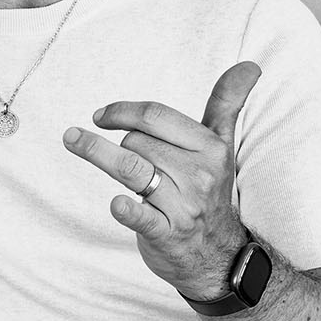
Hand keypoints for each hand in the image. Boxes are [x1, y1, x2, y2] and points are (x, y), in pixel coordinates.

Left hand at [62, 61, 260, 297]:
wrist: (218, 255)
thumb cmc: (209, 193)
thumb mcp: (222, 148)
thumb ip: (227, 105)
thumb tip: (249, 65)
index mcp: (211, 148)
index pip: (157, 117)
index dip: (123, 111)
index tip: (101, 115)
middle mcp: (199, 175)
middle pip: (139, 142)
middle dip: (118, 141)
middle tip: (114, 150)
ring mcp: (183, 206)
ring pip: (132, 169)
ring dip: (97, 153)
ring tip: (72, 140)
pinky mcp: (167, 234)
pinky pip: (141, 217)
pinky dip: (126, 209)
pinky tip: (116, 204)